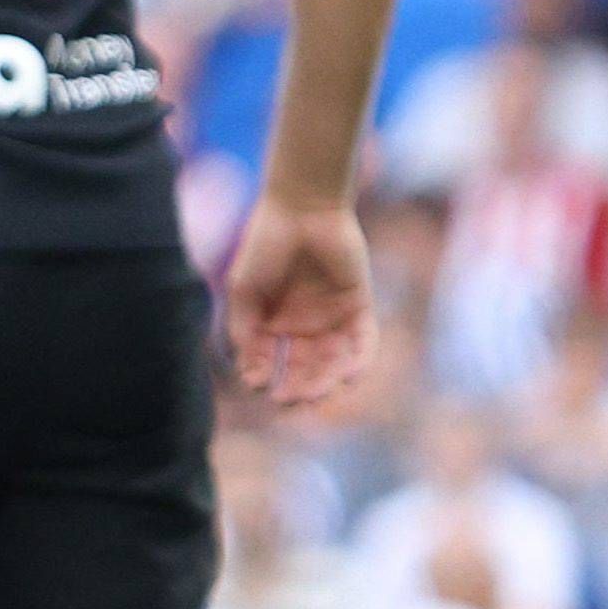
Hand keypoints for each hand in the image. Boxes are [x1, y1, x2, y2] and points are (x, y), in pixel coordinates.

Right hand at [224, 190, 375, 415]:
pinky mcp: (359, 306)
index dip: (268, 381)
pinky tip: (347, 376)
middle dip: (300, 390)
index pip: (274, 367)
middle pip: (306, 372)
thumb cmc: (265, 246)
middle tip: (292, 399)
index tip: (261, 385)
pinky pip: (363, 342)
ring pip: (334, 364)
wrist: (300, 209)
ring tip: (317, 390)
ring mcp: (333, 319)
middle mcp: (304, 328)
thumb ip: (244, 332)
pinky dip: (358, 362)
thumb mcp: (243, 292)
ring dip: (327, 382)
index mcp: (274, 327)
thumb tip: (252, 379)